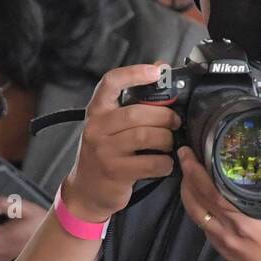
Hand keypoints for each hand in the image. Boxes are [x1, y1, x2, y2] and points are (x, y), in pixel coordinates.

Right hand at [62, 63, 180, 221]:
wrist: (85, 191)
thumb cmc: (104, 154)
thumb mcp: (110, 126)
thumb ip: (133, 102)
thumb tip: (160, 69)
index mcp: (96, 111)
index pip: (111, 82)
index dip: (134, 73)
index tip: (156, 71)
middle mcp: (96, 128)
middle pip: (137, 113)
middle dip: (164, 116)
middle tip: (175, 122)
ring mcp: (104, 151)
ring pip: (146, 136)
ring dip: (166, 139)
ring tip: (169, 143)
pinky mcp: (115, 172)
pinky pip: (150, 163)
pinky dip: (165, 162)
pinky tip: (165, 163)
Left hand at [177, 146, 260, 260]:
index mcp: (246, 220)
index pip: (209, 192)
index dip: (194, 172)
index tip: (188, 154)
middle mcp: (230, 233)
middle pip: (195, 204)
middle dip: (186, 179)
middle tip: (185, 159)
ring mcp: (227, 247)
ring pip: (197, 218)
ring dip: (189, 197)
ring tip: (190, 178)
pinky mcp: (228, 256)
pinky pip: (207, 231)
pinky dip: (202, 213)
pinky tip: (206, 204)